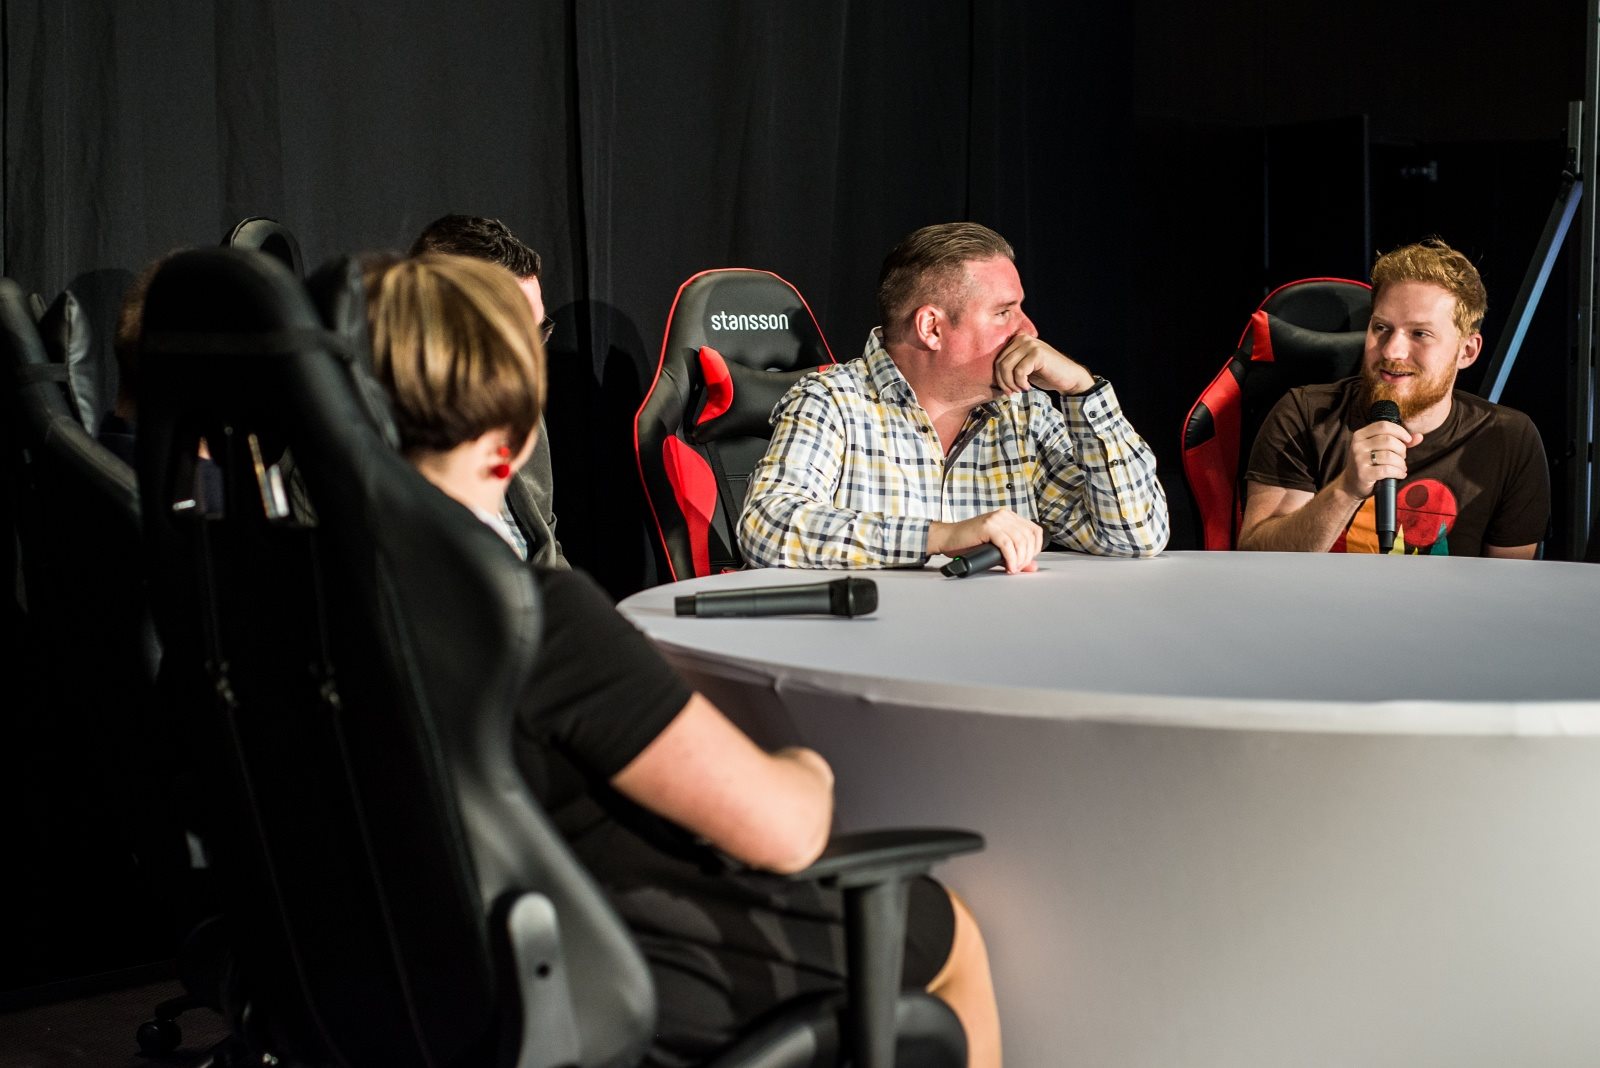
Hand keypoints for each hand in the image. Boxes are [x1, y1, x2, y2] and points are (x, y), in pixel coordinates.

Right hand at [927, 508, 1043, 573]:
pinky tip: (1008, 566)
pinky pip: (1007, 544)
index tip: (1027, 560)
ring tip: (1012, 568)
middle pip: (1029, 536)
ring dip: (1019, 559)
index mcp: (1009, 517)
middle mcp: (1004, 515)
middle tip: (1018, 567)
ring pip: (1020, 540)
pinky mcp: (988, 526)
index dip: (1035, 548)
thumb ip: (1016, 556)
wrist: (947, 538)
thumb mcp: (997, 549)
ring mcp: (996, 519)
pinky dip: (1010, 558)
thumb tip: (1033, 567)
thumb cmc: (969, 543)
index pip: (1035, 531)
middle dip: (1027, 556)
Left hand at [993, 334, 1094, 395]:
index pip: (998, 360)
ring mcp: (1030, 344)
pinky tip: (1028, 387)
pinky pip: (1019, 371)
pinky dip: (1021, 382)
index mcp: (1017, 340)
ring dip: (1011, 383)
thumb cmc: (1045, 375)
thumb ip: (1010, 366)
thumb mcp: (1023, 368)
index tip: (1007, 390)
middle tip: (1012, 392)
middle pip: (1000, 363)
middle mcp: (1022, 339)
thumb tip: (989, 375)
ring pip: (1007, 366)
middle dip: (1004, 382)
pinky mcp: (1037, 353)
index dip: (999, 378)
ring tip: (1020, 389)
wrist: (1068, 378)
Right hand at [1339, 422, 1423, 499]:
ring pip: (1389, 456)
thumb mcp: (1378, 449)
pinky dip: (1398, 472)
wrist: (1351, 484)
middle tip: (1402, 457)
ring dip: (1401, 463)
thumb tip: (1419, 436)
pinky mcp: (1363, 473)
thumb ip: (1398, 441)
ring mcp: (1359, 460)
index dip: (1399, 431)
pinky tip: (1400, 474)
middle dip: (1401, 450)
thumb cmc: (1368, 464)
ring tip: (1401, 467)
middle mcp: (1358, 446)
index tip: (1408, 440)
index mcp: (1360, 435)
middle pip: (1388, 440)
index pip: (1383, 426)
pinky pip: (1387, 470)